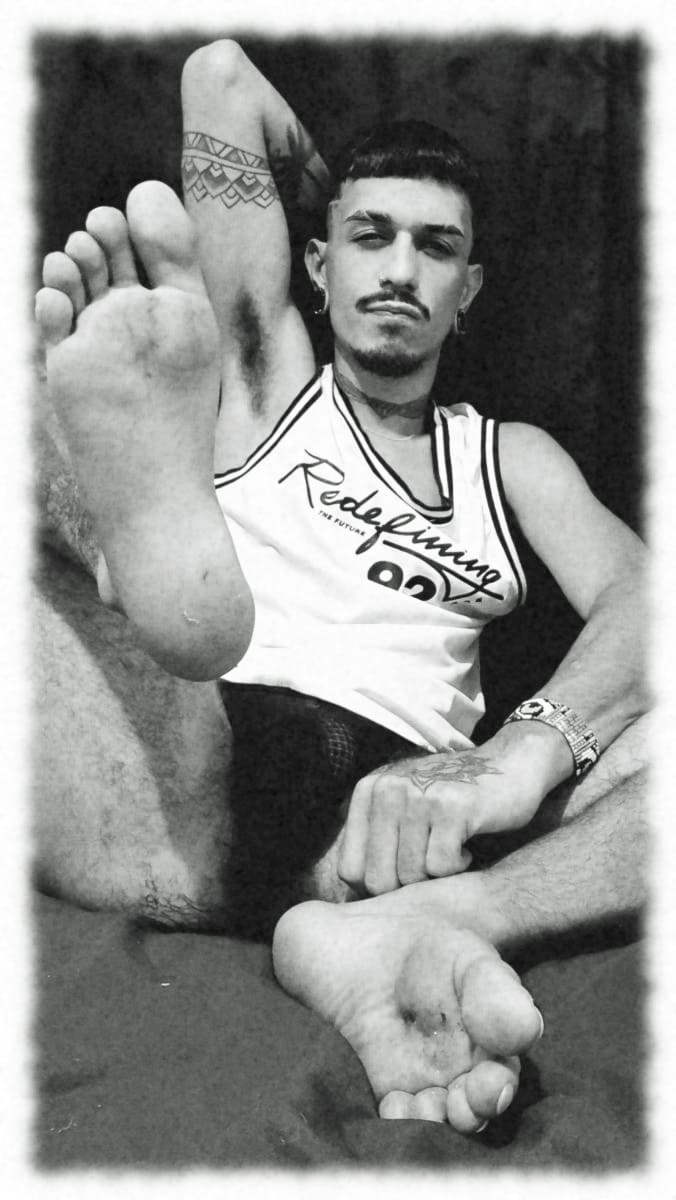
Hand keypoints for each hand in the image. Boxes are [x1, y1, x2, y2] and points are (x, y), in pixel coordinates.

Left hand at [338, 746, 541, 896]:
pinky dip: (458, 867)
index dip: (378, 886)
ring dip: (436, 875)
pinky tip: (466, 844)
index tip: (405, 874)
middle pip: (378, 879)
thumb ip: (376, 839)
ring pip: (410, 876)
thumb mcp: (404, 805)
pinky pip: (441, 867)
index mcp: (369, 791)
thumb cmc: (455, 797)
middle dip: (408, 886)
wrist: (512, 762)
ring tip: (450, 849)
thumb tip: (351, 900)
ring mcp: (418, 796)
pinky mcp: (451, 807)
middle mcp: (387, 790)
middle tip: (431, 865)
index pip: (350, 869)